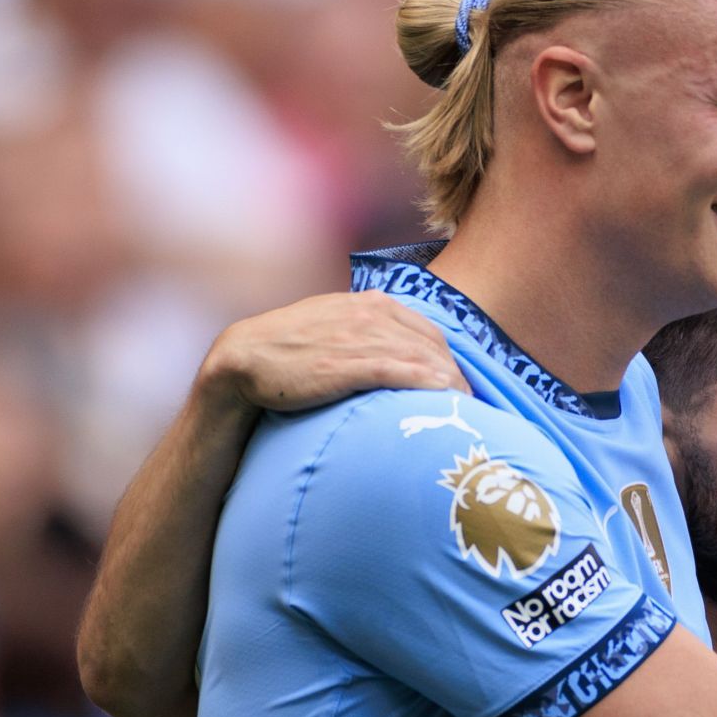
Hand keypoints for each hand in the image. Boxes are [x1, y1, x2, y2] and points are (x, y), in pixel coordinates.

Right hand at [199, 291, 465, 412]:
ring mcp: (360, 336)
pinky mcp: (348, 363)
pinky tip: (447, 399)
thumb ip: (365, 334)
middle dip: (457, 377)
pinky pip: (402, 371)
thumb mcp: (332, 329)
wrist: (243, 360)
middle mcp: (370, 314)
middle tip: (473, 408)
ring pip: (424, 359)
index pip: (429, 332)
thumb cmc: (288, 352)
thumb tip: (395, 356)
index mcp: (370, 303)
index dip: (450, 361)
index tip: (463, 388)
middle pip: (434, 347)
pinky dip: (430, 385)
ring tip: (466, 413)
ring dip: (451, 386)